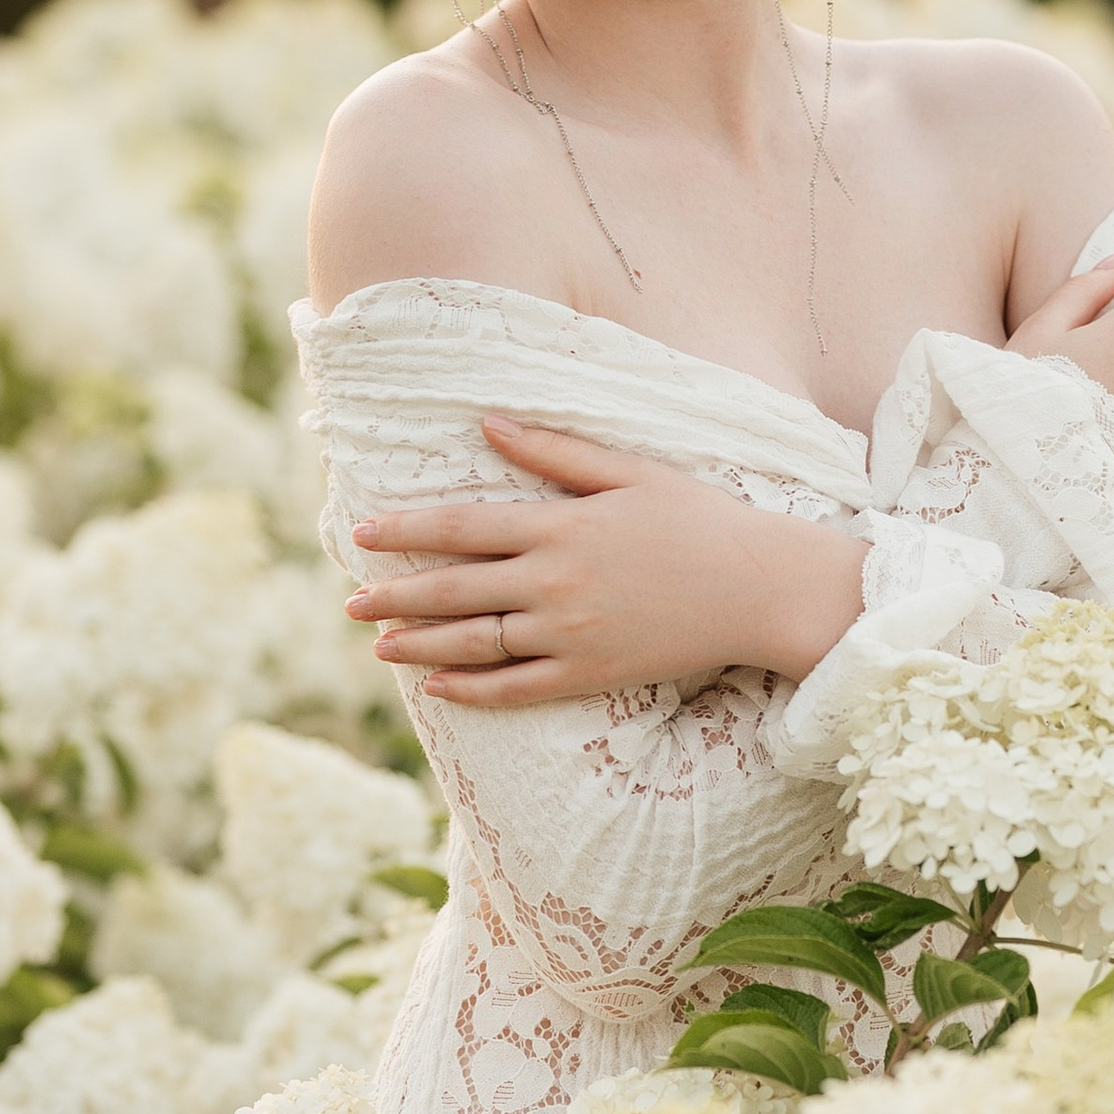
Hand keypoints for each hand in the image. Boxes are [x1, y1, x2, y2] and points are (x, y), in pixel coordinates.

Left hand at [345, 417, 865, 706]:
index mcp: (561, 525)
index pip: (463, 528)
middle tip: (352, 601)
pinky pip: (518, 688)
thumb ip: (554, 451)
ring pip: (476, 643)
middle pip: (456, 590)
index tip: (364, 535)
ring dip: (421, 645)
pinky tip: (438, 688)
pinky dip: (472, 691)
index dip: (408, 532)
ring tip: (379, 646)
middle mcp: (556, 582)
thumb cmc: (701, 519)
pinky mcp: (592, 674)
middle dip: (397, 595)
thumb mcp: (629, 471)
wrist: (761, 587)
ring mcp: (571, 633)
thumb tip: (488, 422)